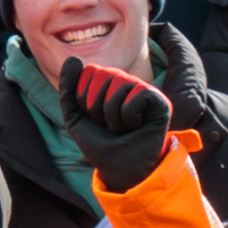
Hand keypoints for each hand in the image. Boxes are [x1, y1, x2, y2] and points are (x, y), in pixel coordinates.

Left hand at [55, 52, 175, 183]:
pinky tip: (137, 126)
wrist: (120, 169)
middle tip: (108, 125)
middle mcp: (126, 82)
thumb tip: (73, 58)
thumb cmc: (100, 144)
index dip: (84, 98)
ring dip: (113, 116)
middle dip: (97, 107)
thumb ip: (68, 89)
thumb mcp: (75, 118)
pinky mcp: (159, 100)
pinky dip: (129, 116)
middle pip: (103, 75)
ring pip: (119, 85)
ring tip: (122, 128)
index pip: (89, 71)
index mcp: (107, 83)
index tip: (93, 117)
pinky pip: (136, 95)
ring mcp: (143, 89)